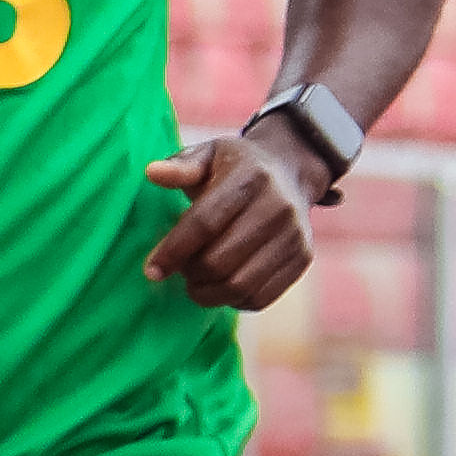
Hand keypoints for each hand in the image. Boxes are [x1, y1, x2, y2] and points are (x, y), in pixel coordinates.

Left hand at [139, 124, 323, 309]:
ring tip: (196, 283)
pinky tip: (222, 287)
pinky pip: (261, 297)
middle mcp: (278, 207)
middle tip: (180, 270)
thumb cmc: (237, 167)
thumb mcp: (209, 155)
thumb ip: (181, 166)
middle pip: (220, 260)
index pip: (204, 222)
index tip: (152, 270)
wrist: (291, 172)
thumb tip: (152, 173)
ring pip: (240, 284)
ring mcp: (294, 235)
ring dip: (208, 292)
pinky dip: (234, 301)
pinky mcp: (303, 258)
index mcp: (251, 177)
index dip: (173, 250)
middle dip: (190, 273)